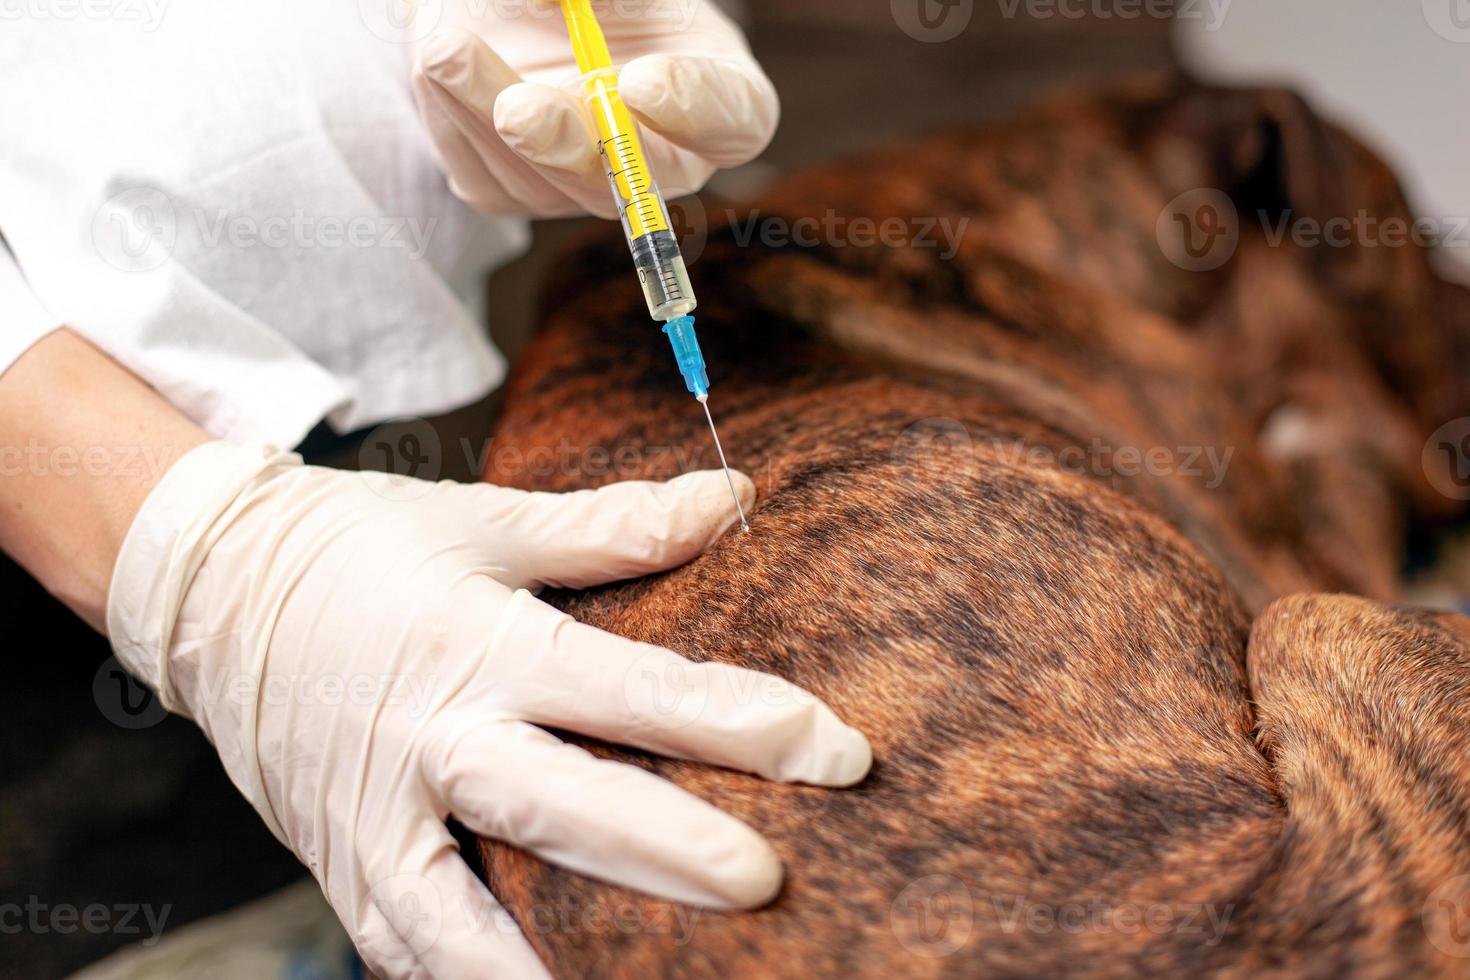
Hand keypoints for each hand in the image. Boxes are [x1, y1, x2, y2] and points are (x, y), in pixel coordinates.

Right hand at [107, 442, 869, 977]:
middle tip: (763, 883)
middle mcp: (432, 738)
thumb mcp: (486, 521)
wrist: (211, 586)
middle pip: (559, 805)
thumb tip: (732, 499)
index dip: (734, 718)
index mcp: (480, 644)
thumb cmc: (362, 547)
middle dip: (663, 849)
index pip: (628, 689)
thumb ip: (613, 526)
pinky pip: (400, 944)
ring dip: (543, 965)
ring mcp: (379, 813)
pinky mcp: (340, 862)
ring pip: (464, 912)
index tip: (830, 748)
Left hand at [409, 0, 778, 216]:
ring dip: (487, 116)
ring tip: (447, 51)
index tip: (645, 80)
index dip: (694, 108)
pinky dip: (457, 115)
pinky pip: (488, 174)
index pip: (732, 119)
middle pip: (633, 179)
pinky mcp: (515, 192)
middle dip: (571, 143)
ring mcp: (585, 186)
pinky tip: (444, 64)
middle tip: (523, 110)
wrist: (510, 8)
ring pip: (544, 178)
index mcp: (716, 96)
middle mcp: (661, 159)